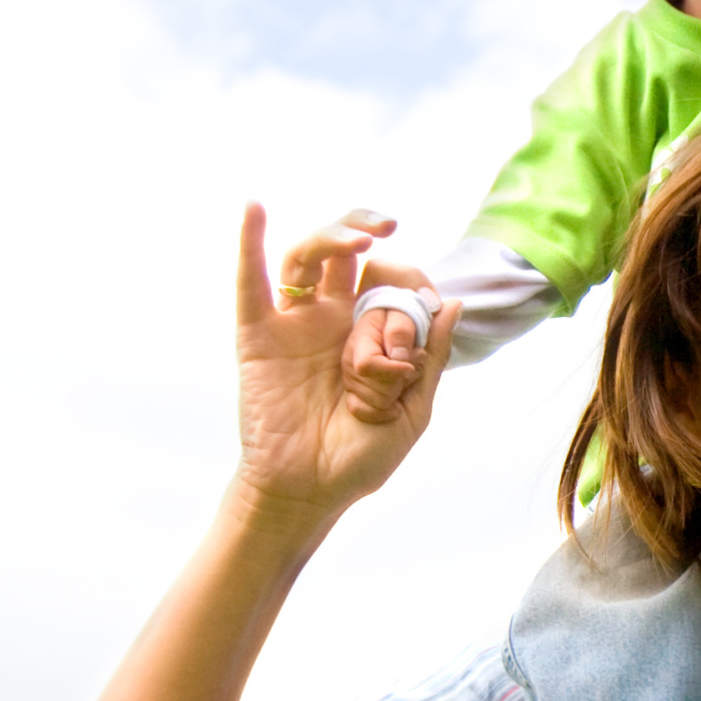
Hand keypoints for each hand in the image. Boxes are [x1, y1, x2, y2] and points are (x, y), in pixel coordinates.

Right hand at [232, 205, 456, 530]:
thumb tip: (452, 305)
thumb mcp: (414, 410)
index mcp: (373, 334)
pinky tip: (254, 208)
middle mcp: (334, 320)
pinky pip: (251, 283)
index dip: (409, 285)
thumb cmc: (361, 457)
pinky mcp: (259, 337)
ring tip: (360, 237)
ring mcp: (296, 325)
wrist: (310, 492)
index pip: (392, 283)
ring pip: (308, 258)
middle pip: (346, 254)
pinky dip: (249, 242)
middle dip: (368, 229)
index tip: (424, 308)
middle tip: (388, 226)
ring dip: (331, 236)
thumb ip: (432, 358)